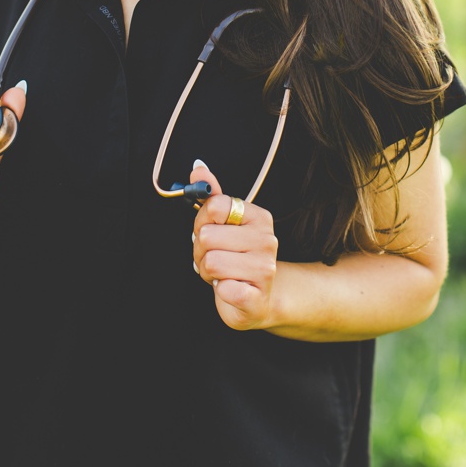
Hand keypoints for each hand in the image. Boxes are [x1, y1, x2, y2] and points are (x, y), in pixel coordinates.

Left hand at [190, 161, 279, 330]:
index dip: (202, 221)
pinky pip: (224, 289)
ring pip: (211, 262)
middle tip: (215, 257)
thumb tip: (198, 168)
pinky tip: (231, 289)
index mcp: (259, 217)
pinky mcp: (257, 298)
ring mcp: (265, 270)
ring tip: (223, 274)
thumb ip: (211, 196)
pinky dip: (220, 291)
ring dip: (207, 271)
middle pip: (206, 236)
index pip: (213, 205)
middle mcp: (267, 240)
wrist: (259, 299)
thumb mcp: (223, 224)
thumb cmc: (236, 258)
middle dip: (200, 250)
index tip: (212, 232)